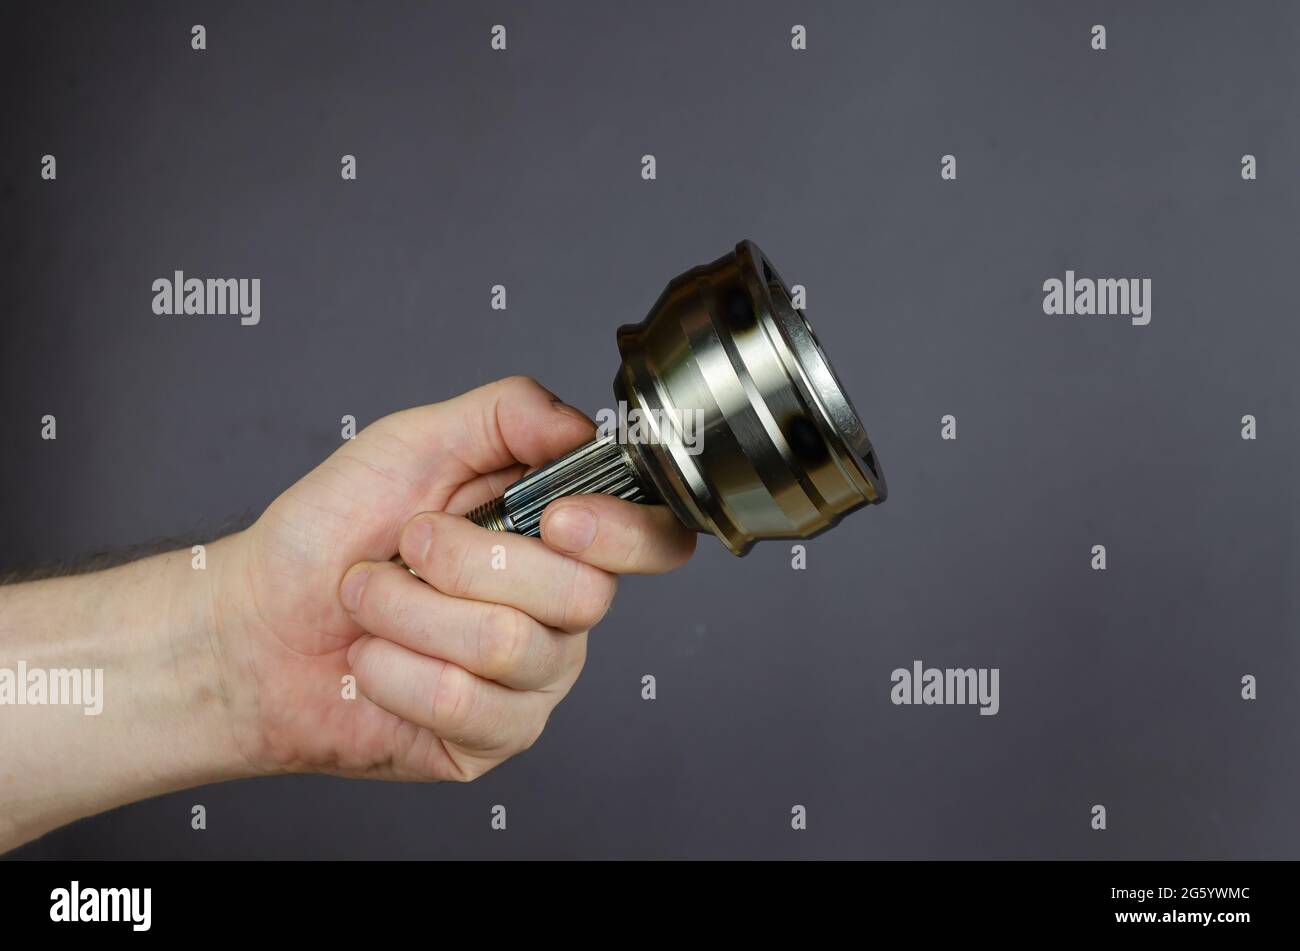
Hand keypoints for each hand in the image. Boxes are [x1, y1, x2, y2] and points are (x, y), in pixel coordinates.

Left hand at [213, 376, 695, 781]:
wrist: (254, 622)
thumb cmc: (330, 533)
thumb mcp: (411, 443)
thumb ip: (504, 415)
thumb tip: (580, 424)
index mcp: (556, 536)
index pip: (651, 540)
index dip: (623, 533)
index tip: (554, 518)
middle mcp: (557, 610)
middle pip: (582, 596)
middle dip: (467, 561)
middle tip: (409, 546)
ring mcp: (530, 680)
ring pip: (510, 645)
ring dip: (410, 610)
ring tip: (372, 599)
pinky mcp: (490, 738)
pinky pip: (462, 702)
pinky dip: (393, 668)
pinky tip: (374, 659)